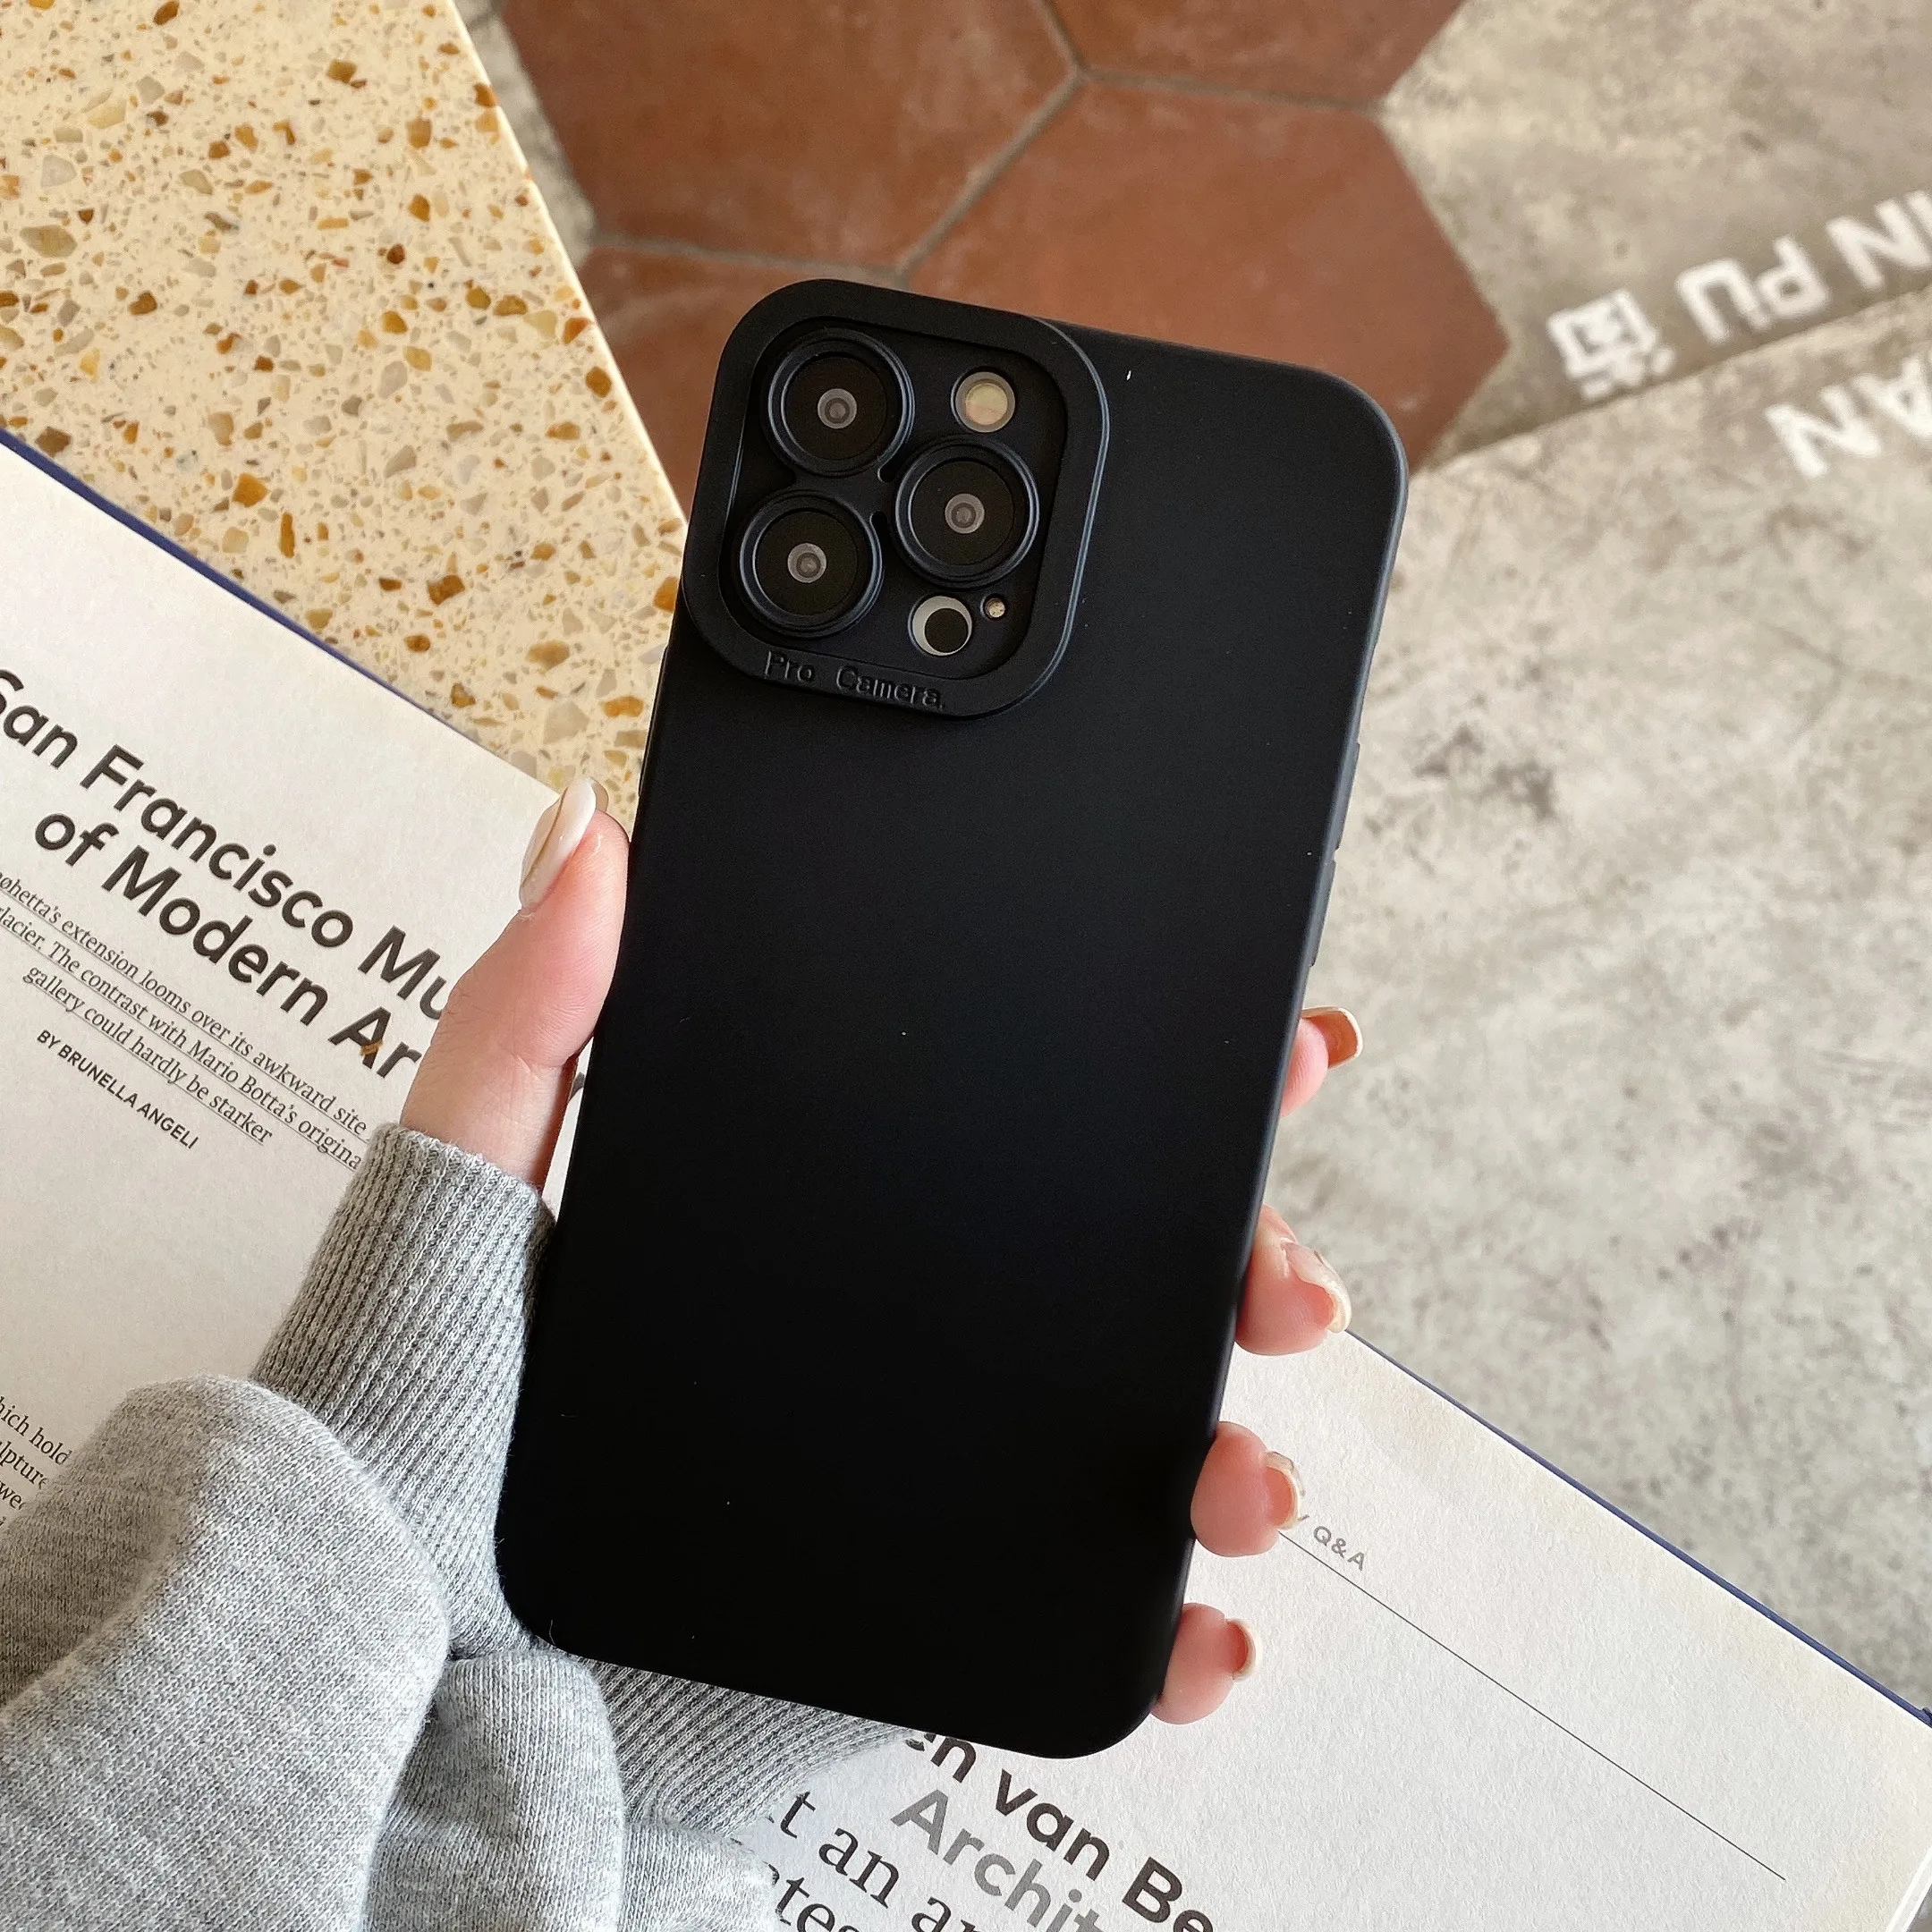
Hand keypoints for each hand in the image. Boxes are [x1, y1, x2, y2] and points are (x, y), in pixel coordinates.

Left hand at [404, 778, 1360, 1727]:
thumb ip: (535, 1017)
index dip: (1154, 1088)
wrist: (399, 1655)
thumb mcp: (472, 1177)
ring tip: (1245, 1474)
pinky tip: (1204, 1624)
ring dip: (1233, 1453)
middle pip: (1119, 1287)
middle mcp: (899, 1340)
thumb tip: (590, 835)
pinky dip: (1171, 1633)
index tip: (1262, 1050)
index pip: (1019, 1128)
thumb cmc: (419, 1409)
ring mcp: (927, 1481)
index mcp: (828, 1220)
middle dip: (1243, 1270)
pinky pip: (1078, 1623)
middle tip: (1285, 1279)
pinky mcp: (923, 1619)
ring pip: (1134, 1450)